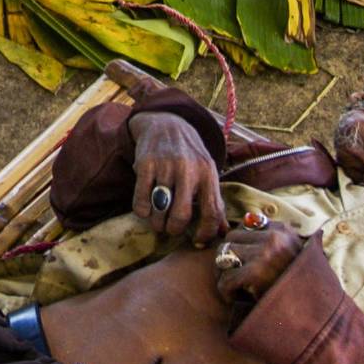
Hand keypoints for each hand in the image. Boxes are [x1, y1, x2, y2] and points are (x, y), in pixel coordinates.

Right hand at [130, 111, 226, 244]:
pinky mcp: (146, 164)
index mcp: (208, 174)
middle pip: (181, 215)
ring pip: (159, 210)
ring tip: (157, 221)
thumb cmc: (190, 156)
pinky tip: (145, 209)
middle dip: (174, 229)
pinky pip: (141, 201)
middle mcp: (189, 169)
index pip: (212, 212)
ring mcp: (166, 166)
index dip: (205, 233)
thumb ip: (214, 202)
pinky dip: (142, 212)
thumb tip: (222, 233)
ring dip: (156, 223)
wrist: (167, 124)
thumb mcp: (207, 173)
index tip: (197, 240)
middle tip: (171, 228)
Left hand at [213, 222, 304, 302]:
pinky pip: (227, 278)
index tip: (243, 261)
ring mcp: (265, 253)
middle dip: (229, 257)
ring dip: (226, 272)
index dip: (241, 245)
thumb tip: (246, 221)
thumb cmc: (301, 286)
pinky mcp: (256, 272)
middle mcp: (274, 237)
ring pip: (225, 255)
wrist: (314, 312)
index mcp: (284, 230)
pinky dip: (226, 290)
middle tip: (233, 275)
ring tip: (234, 286)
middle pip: (232, 237)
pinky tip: (233, 298)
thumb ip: (274, 240)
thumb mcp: (294, 255)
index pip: (247, 226)